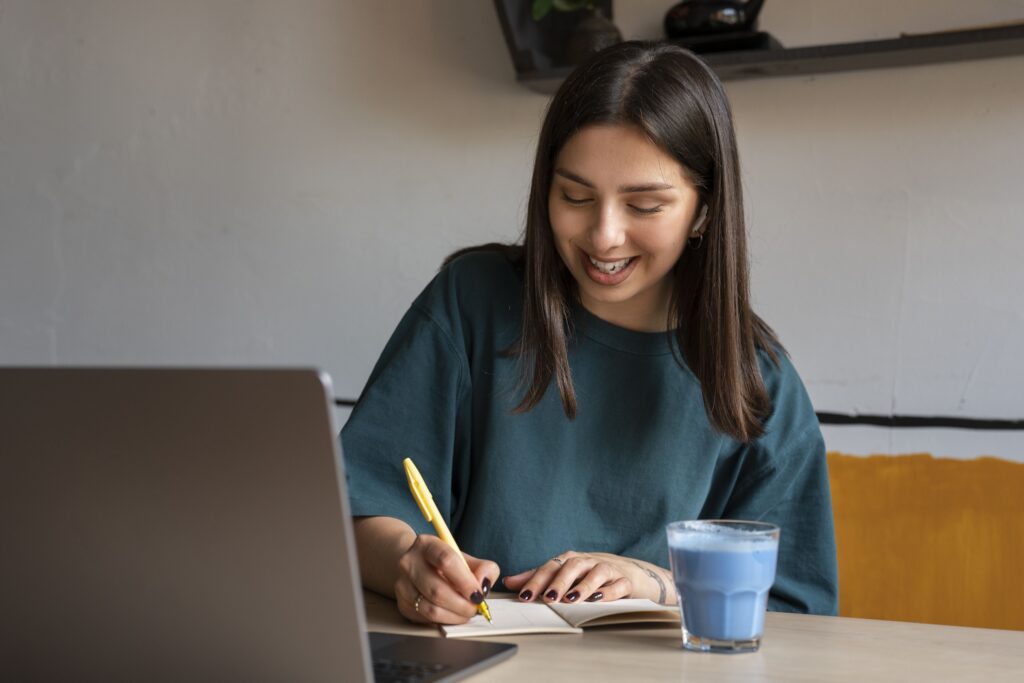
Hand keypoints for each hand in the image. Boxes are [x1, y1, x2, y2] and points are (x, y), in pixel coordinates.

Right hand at [393, 534, 499, 624]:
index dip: (465, 581)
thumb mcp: (466, 559)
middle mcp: (409, 562)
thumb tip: (484, 585)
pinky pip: (426, 619)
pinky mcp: (402, 603)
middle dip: (462, 604)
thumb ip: (484, 568)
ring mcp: (402, 584)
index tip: (478, 594)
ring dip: (454, 616)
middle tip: (475, 608)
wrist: (419, 566)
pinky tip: (452, 614)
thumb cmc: (445, 563)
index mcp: (427, 544)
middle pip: (437, 589)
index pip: (446, 561)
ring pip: (431, 608)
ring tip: (466, 612)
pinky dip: (444, 620)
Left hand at [503, 551, 674, 605]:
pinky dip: (609, 591)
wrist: (632, 573)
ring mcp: (609, 569)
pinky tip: (600, 600)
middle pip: (572, 566)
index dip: (536, 580)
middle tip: (548, 598)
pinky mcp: (626, 580)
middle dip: (559, 581)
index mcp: (570, 560)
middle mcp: (588, 561)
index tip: (524, 597)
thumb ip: (539, 578)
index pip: (550, 567)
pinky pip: (619, 584)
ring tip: (572, 600)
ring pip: (596, 572)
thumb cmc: (591, 575)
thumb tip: (509, 582)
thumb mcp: (565, 576)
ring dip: (583, 586)